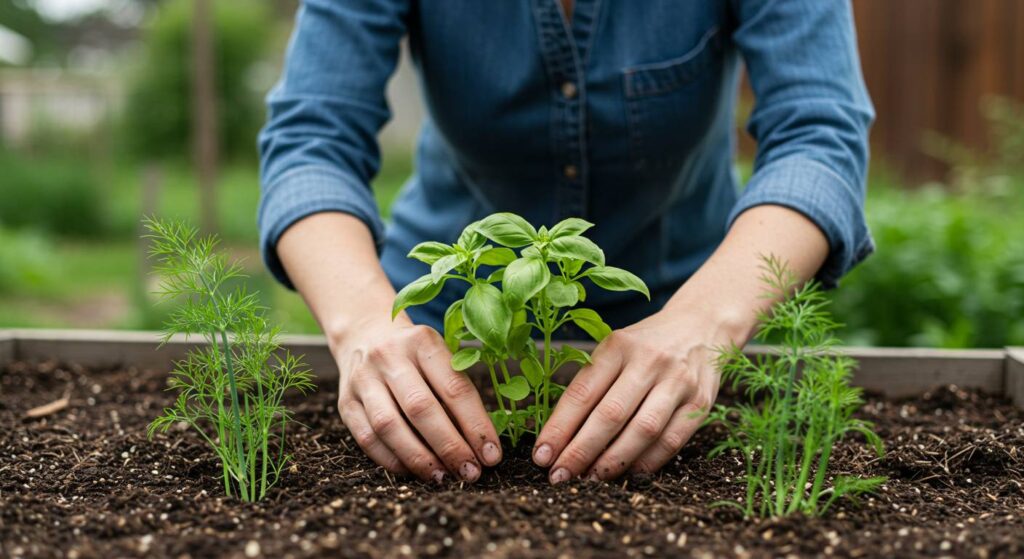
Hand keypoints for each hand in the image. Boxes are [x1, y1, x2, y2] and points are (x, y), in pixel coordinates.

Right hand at [334, 317, 501, 481]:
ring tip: (442, 477)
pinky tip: (413, 472)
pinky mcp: (345, 401)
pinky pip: (367, 438)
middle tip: (470, 472)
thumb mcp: (439, 357)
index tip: (491, 455)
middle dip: (449, 446)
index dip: (476, 426)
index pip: (454, 388)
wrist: (365, 335)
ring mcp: (363, 379)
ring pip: (389, 425)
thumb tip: (481, 444)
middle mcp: (389, 357)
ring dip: (419, 458)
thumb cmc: (415, 355)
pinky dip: (391, 460)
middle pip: (420, 408)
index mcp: (423, 342)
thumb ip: (457, 392)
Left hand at [531, 308, 738, 481]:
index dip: (559, 428)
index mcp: (618, 346)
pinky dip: (648, 461)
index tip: (541, 455)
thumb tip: (558, 435)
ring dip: (613, 460)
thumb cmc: (645, 345)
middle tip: (560, 475)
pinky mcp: (701, 401)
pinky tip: (628, 474)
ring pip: (643, 430)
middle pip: (610, 414)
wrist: (702, 325)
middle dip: (580, 451)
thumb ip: (590, 383)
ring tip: (591, 480)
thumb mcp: (614, 349)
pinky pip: (672, 440)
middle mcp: (649, 361)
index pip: (582, 393)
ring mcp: (678, 381)